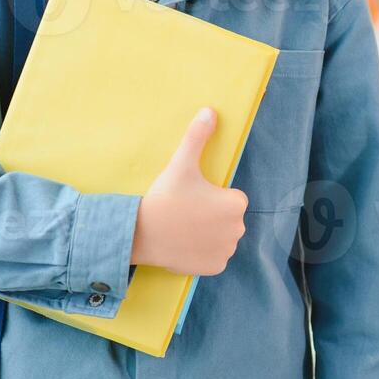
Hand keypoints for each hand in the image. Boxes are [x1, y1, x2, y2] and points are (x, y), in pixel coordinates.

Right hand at [129, 107, 247, 275]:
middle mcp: (238, 229)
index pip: (231, 198)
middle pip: (228, 218)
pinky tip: (186, 244)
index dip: (212, 196)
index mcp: (236, 204)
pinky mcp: (215, 268)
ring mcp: (226, 251)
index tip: (192, 197)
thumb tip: (209, 111)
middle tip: (185, 212)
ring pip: (222, 237)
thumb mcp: (181, 164)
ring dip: (209, 234)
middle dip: (212, 215)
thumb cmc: (164, 197)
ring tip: (184, 228)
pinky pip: (214, 257)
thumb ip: (197, 137)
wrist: (140, 234)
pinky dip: (203, 253)